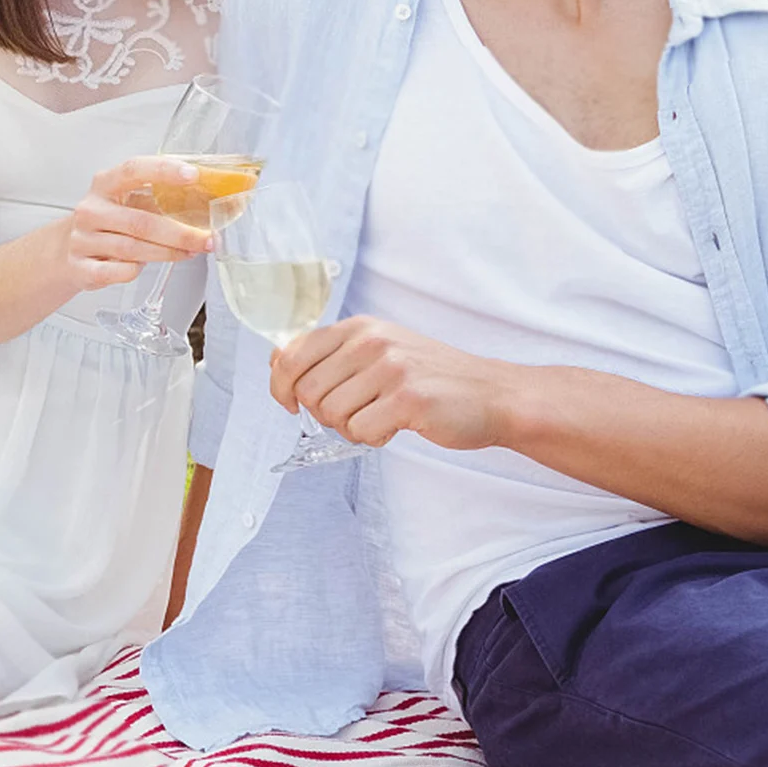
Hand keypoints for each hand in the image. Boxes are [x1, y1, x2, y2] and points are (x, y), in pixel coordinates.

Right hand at [62, 156, 212, 292]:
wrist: (68, 249)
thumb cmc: (109, 222)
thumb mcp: (127, 201)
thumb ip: (160, 197)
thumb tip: (213, 196)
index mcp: (105, 184)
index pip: (134, 170)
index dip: (164, 171)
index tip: (193, 175)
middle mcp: (91, 210)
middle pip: (140, 221)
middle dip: (180, 233)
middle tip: (207, 239)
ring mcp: (83, 239)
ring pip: (132, 249)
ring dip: (168, 253)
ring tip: (190, 252)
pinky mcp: (81, 268)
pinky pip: (117, 272)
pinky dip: (136, 271)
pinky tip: (147, 267)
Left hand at [268, 316, 521, 450]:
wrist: (491, 393)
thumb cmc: (428, 376)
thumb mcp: (377, 349)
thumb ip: (330, 354)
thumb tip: (276, 362)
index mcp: (357, 327)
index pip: (290, 356)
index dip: (280, 387)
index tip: (291, 403)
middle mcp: (371, 341)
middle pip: (308, 392)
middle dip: (322, 414)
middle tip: (354, 414)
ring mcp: (391, 368)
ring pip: (332, 415)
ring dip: (351, 427)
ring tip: (380, 417)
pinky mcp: (408, 398)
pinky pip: (361, 431)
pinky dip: (373, 439)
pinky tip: (396, 426)